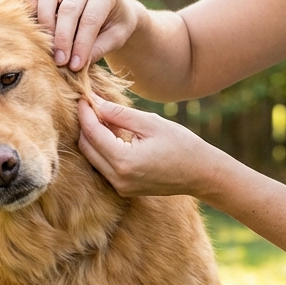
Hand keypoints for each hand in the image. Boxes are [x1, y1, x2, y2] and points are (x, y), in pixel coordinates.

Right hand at [26, 0, 142, 71]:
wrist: (111, 10)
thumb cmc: (114, 25)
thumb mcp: (116, 38)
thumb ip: (99, 48)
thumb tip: (75, 64)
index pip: (90, 19)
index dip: (82, 44)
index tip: (75, 66)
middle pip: (69, 9)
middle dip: (62, 38)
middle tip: (60, 62)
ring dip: (44, 24)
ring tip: (46, 47)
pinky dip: (29, 9)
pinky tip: (32, 31)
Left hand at [77, 94, 231, 198]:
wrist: (202, 174)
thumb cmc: (182, 145)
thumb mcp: (150, 123)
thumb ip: (119, 114)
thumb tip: (95, 101)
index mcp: (124, 161)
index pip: (92, 133)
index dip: (85, 113)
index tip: (84, 96)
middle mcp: (118, 178)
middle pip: (87, 147)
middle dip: (86, 125)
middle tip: (92, 104)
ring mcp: (120, 186)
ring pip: (93, 157)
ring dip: (94, 137)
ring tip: (104, 117)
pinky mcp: (124, 188)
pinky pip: (104, 166)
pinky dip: (103, 149)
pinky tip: (113, 133)